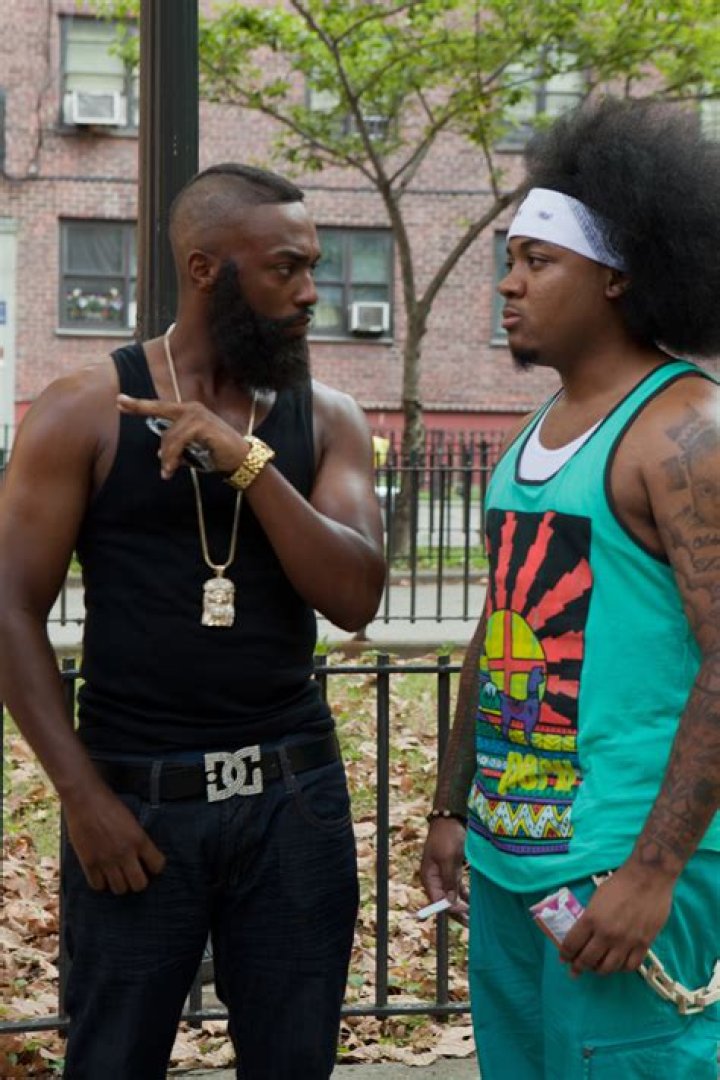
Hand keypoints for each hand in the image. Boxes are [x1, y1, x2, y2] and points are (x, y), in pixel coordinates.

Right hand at [64, 786, 165, 894]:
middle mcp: (125, 853)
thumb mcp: (132, 820)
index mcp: (139, 839)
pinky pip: (98, 886)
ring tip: (117, 875)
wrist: (85, 799)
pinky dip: (101, 882)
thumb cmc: (109, 804)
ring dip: (120, 883)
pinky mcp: (89, 863)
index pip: (157, 865)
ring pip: (120, 889)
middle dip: (139, 881)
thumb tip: (142, 856)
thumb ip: (138, 839)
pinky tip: (101, 874)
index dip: (155, 867)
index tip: (149, 865)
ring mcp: (106, 860)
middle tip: (133, 873)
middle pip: (139, 884)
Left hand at [117, 395, 249, 478]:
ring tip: (169, 472)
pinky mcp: (201, 425)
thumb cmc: (217, 453)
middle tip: (146, 444)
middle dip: (154, 435)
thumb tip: (159, 454)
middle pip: (161, 422)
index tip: (119, 401)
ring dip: (167, 458)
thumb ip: (176, 448)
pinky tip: (173, 467)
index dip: (139, 404)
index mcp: (188, 411)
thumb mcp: (192, 449)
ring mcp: (196, 414)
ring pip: (169, 437)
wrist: (241, 458)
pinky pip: (178, 442)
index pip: (160, 406)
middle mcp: (191, 408)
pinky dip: (173, 456)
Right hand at [420, 817, 468, 926]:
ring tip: (475, 916)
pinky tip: (474, 902)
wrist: (451, 818)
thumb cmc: (447, 836)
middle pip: (444, 900)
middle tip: (472, 923)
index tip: (465, 914)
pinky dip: (465, 895)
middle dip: (457, 911)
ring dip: (463, 905)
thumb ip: (449, 880)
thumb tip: (449, 902)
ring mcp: (444, 874)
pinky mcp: (453, 869)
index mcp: (429, 876)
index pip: (437, 900)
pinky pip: (458, 887)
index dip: (450, 909)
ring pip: (452, 895)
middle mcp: (435, 878)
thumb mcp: (448, 858)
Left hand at [560, 861, 674, 975]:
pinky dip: (621, 969)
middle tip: (575, 970)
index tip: (563, 959)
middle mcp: (606, 934)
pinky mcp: (643, 945)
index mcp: (591, 919)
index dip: (565, 954)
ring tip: (595, 968)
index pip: (572, 944)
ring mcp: (626, 942)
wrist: (648, 878)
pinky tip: (617, 965)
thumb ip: (589, 918)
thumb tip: (584, 934)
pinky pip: (629, 966)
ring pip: (608, 968)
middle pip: (587, 960)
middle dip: (578, 967)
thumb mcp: (596, 898)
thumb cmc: (620, 883)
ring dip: (598, 970)